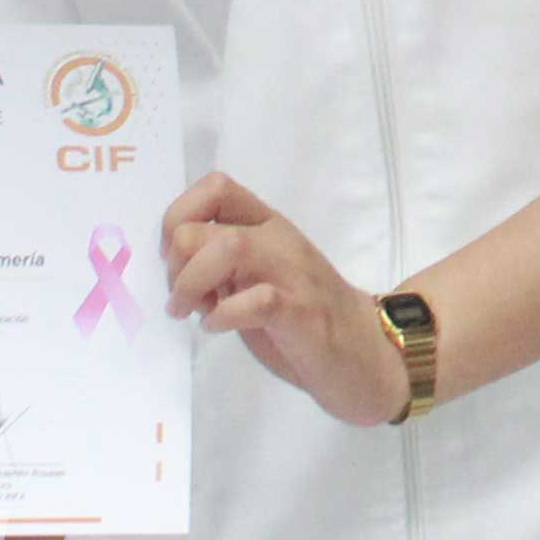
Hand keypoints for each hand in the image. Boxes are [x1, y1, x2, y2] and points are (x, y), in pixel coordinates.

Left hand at [167, 168, 409, 426]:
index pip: (215, 187)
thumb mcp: (257, 277)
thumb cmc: (304, 318)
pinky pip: (254, 299)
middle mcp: (279, 239)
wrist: (365, 353)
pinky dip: (222, 315)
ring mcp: (293, 273)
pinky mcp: (302, 311)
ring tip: (192, 312)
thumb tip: (173, 262)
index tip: (173, 258)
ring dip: (192, 284)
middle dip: (176, 264)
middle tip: (181, 298)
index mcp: (267, 225)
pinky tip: (217, 328)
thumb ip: (222, 262)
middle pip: (205, 224)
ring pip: (228, 248)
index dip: (179, 217)